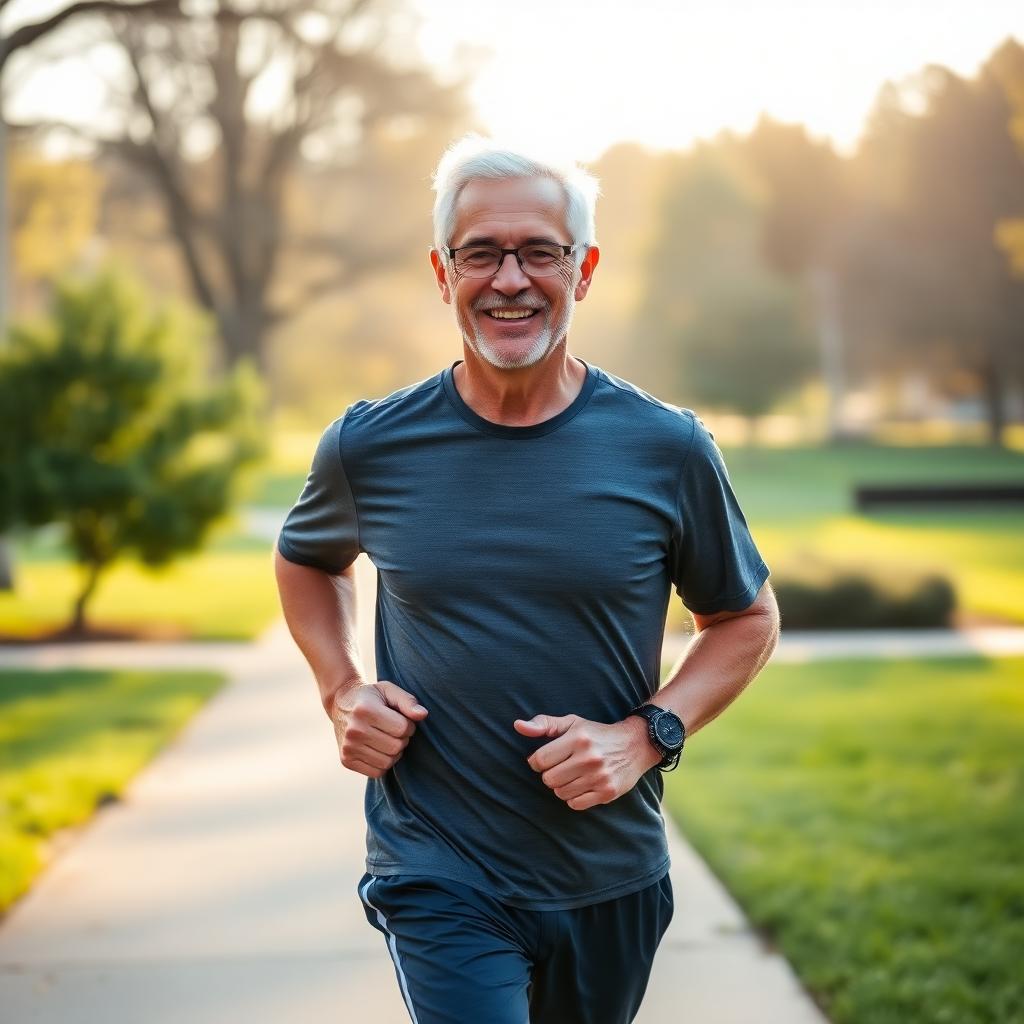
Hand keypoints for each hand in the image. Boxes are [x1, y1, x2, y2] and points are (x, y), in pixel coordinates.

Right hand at [332, 681, 427, 778]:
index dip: (409, 725)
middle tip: (395, 730)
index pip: (402, 728)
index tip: (402, 719)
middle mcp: (354, 730)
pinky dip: (383, 763)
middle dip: (402, 739)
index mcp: (365, 710)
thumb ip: (408, 701)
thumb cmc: (371, 697)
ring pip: (387, 762)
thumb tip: (423, 714)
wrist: (340, 703)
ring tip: (388, 739)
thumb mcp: (389, 691)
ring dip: (394, 752)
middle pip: (395, 747)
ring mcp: (348, 747)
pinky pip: (377, 772)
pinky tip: (379, 749)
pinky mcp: (346, 760)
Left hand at [514, 713, 661, 810]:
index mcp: (577, 738)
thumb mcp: (571, 723)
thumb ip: (543, 724)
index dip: (537, 762)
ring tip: (573, 775)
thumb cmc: (596, 733)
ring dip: (562, 786)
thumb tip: (517, 726)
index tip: (545, 760)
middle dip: (550, 775)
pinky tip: (582, 785)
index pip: (540, 760)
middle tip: (561, 767)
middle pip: (549, 779)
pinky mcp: (607, 792)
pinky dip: (574, 798)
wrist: (635, 744)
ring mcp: (599, 776)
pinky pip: (575, 804)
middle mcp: (589, 757)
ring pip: (560, 793)